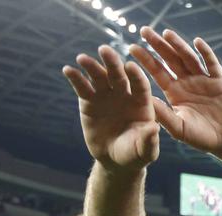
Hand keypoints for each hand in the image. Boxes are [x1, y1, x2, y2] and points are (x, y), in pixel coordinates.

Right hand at [62, 46, 159, 172]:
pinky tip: (68, 70)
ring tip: (82, 58)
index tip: (130, 66)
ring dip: (91, 66)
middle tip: (104, 50)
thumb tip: (154, 129)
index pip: (140, 85)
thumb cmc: (136, 154)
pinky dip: (75, 78)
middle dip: (112, 63)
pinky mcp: (89, 100)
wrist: (116, 160)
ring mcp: (106, 95)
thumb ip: (149, 140)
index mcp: (142, 103)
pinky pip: (82, 87)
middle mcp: (125, 94)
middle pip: (118, 75)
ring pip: (99, 77)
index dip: (136, 76)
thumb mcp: (145, 151)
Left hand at [128, 27, 221, 160]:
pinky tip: (197, 42)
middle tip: (145, 30)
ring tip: (167, 33)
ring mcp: (203, 80)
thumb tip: (147, 100)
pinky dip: (206, 53)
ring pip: (189, 58)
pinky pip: (212, 64)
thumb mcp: (179, 128)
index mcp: (174, 92)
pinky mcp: (220, 82)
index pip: (157, 72)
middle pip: (170, 59)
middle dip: (158, 45)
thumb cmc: (202, 138)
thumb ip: (164, 115)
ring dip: (179, 45)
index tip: (132, 48)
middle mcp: (187, 83)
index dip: (146, 60)